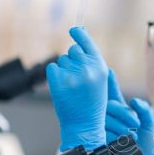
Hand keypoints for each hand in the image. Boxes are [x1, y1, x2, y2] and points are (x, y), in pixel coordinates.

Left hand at [46, 27, 107, 150]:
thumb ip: (91, 63)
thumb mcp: (99, 82)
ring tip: (72, 87)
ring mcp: (72, 75)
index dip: (80, 35)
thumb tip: (77, 44)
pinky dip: (55, 76)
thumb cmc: (92, 105)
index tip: (74, 29)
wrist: (84, 125)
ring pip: (62, 60)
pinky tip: (63, 88)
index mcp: (101, 69)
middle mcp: (88, 70)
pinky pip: (52, 68)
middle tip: (77, 78)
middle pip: (73, 51)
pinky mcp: (58, 81)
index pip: (88, 44)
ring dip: (64, 70)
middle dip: (73, 60)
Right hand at [105, 69, 153, 154]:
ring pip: (104, 118)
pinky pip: (103, 131)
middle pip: (107, 105)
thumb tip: (135, 101)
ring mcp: (102, 129)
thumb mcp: (150, 128)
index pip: (111, 94)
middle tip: (134, 125)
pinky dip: (114, 135)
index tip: (106, 70)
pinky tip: (120, 142)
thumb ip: (145, 112)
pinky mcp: (98, 140)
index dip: (108, 82)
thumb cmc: (144, 149)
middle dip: (121, 113)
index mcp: (120, 112)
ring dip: (119, 126)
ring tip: (130, 137)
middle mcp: (109, 119)